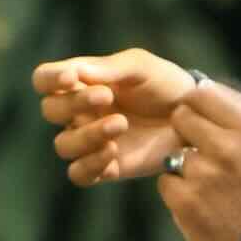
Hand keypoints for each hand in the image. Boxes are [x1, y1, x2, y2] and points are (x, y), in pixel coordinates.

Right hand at [33, 49, 196, 183]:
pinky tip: (113, 152)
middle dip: (74, 103)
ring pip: (63, 145)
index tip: (71, 78)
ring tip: (120, 124)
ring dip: (86, 135)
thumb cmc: (165, 84)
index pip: (44, 80)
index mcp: (82, 82)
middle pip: (50, 111)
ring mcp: (91, 141)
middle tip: (106, 97)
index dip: (49, 79)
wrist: (195, 117)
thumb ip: (109, 68)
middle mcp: (80, 112)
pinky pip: (79, 173)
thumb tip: (75, 71)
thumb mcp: (142, 66)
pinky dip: (90, 164)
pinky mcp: (106, 167)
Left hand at [158, 81, 240, 240]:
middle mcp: (229, 148)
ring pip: (174, 153)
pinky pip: (167, 182)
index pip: (202, 94)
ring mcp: (205, 175)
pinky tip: (201, 206)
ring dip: (185, 169)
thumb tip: (207, 87)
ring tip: (209, 189)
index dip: (195, 107)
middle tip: (201, 156)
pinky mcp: (186, 201)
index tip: (198, 121)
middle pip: (181, 118)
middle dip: (185, 134)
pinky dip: (178, 194)